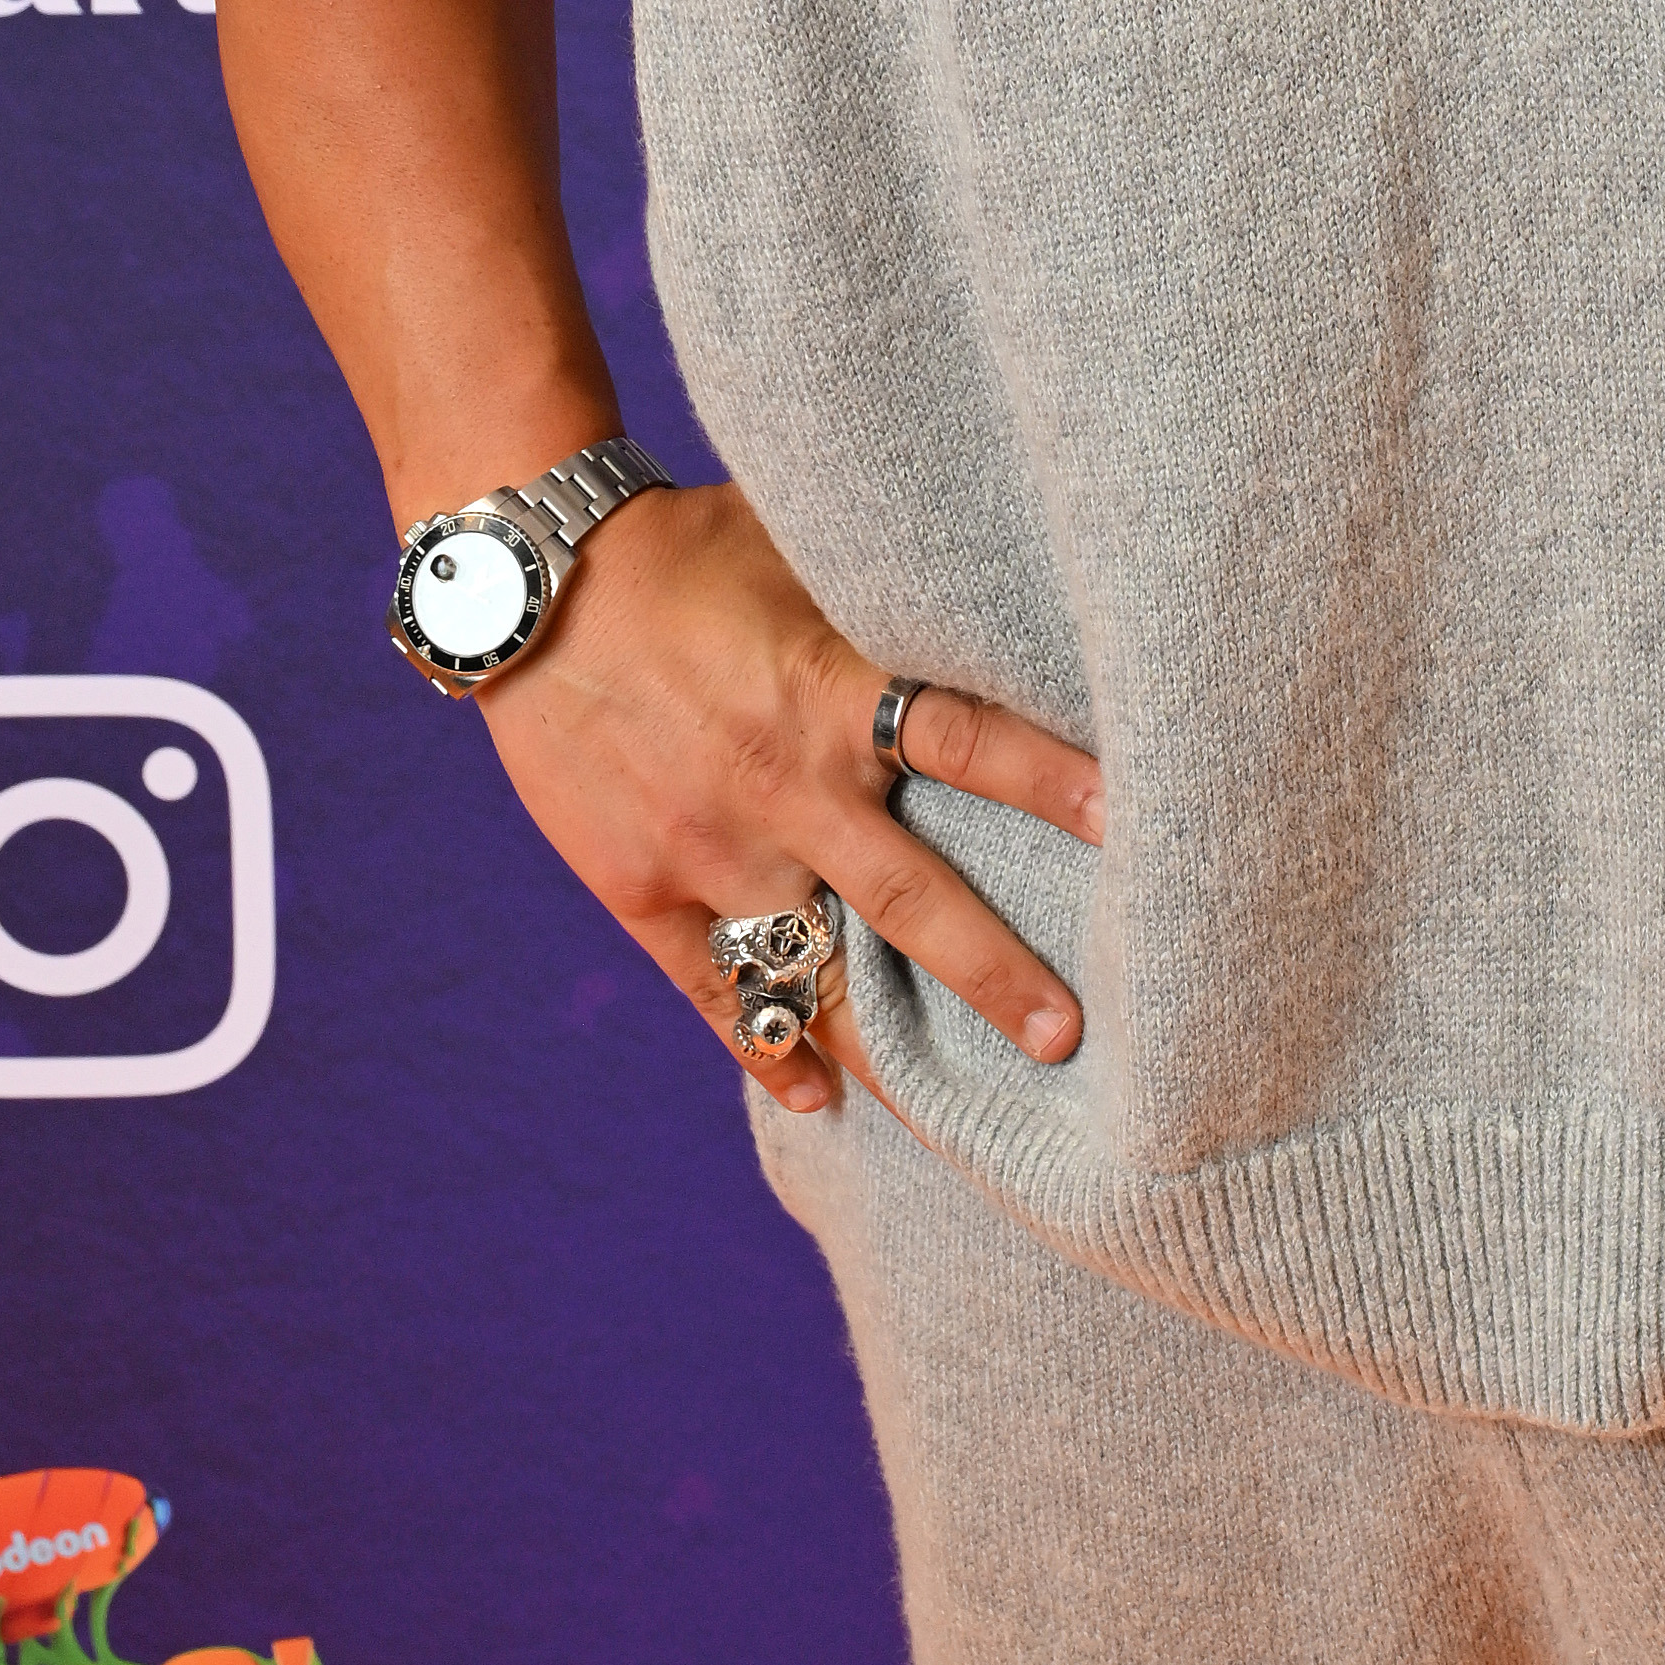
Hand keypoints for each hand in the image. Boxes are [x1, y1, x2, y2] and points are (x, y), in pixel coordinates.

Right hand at [470, 482, 1101, 1120]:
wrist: (527, 583)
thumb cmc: (683, 545)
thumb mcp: (801, 544)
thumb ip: (890, 591)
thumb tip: (1005, 570)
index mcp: (829, 692)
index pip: (968, 742)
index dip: (1054, 782)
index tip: (1137, 828)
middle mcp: (780, 786)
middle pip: (911, 899)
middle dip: (996, 974)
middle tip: (1071, 1038)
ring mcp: (707, 849)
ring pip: (814, 973)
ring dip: (890, 1047)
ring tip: (964, 1121)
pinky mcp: (639, 888)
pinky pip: (713, 991)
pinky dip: (764, 1049)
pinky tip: (816, 1095)